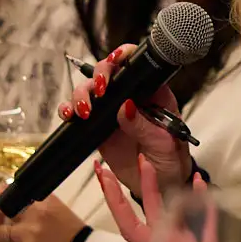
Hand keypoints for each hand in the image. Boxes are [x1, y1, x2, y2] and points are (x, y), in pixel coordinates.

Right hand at [64, 44, 192, 187]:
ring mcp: (111, 110)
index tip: (115, 63)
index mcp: (152, 93)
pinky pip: (78, 112)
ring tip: (83, 110)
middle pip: (108, 72)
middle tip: (100, 90)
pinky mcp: (97, 125)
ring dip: (81, 94)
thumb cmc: (170, 160)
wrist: (158, 185)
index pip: (136, 65)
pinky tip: (70, 116)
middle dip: (99, 74)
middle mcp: (129, 96)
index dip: (122, 57)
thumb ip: (145, 127)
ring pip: (89, 90)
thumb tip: (126, 108)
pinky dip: (69, 110)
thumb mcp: (164, 144)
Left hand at [95, 153, 240, 241]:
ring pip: (168, 210)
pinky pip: (197, 215)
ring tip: (158, 164)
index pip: (130, 226)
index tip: (105, 178)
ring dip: (163, 188)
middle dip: (141, 185)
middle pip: (148, 211)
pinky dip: (199, 199)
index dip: (116, 202)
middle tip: (138, 158)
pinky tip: (199, 182)